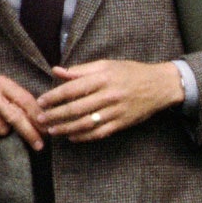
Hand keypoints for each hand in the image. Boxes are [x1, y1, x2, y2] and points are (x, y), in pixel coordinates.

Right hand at [0, 74, 44, 147]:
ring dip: (2, 132)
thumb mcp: (1, 92)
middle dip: (30, 133)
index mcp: (2, 82)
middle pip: (16, 117)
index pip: (25, 101)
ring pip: (2, 129)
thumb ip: (20, 102)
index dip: (38, 117)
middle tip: (40, 145)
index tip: (48, 130)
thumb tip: (45, 121)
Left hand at [36, 59, 183, 140]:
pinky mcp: (122, 123)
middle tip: (41, 119)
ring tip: (53, 131)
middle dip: (55, 115)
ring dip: (66, 129)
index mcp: (103, 78)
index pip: (72, 88)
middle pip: (76, 108)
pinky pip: (99, 133)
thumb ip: (81, 70)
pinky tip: (72, 137)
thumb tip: (57, 71)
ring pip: (86, 123)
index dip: (54, 97)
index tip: (41, 102)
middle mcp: (109, 95)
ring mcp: (116, 111)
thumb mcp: (107, 65)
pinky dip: (84, 137)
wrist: (159, 86)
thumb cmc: (131, 72)